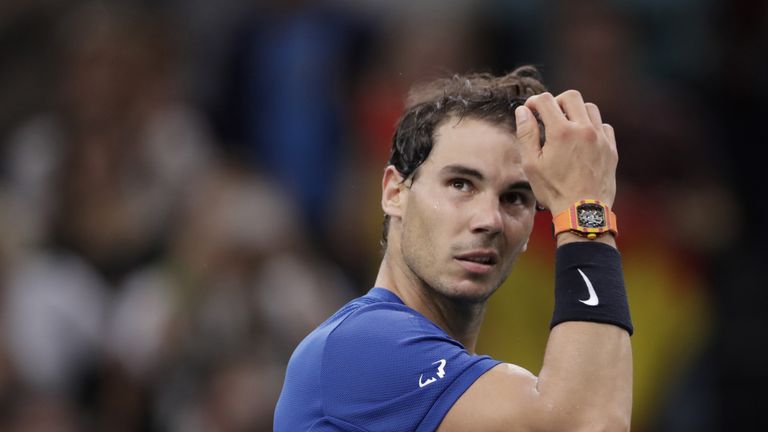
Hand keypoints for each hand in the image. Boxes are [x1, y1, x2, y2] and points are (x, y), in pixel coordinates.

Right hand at [515, 91, 616, 216]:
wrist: (582, 211)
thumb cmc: (554, 190)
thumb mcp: (531, 164)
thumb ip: (526, 134)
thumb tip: (523, 111)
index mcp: (561, 132)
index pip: (546, 100)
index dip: (534, 101)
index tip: (530, 110)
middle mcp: (583, 129)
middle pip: (571, 96)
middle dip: (556, 101)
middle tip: (549, 116)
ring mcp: (600, 138)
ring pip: (590, 108)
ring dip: (576, 112)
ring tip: (567, 127)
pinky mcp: (611, 148)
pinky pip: (604, 126)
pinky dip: (592, 127)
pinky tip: (583, 140)